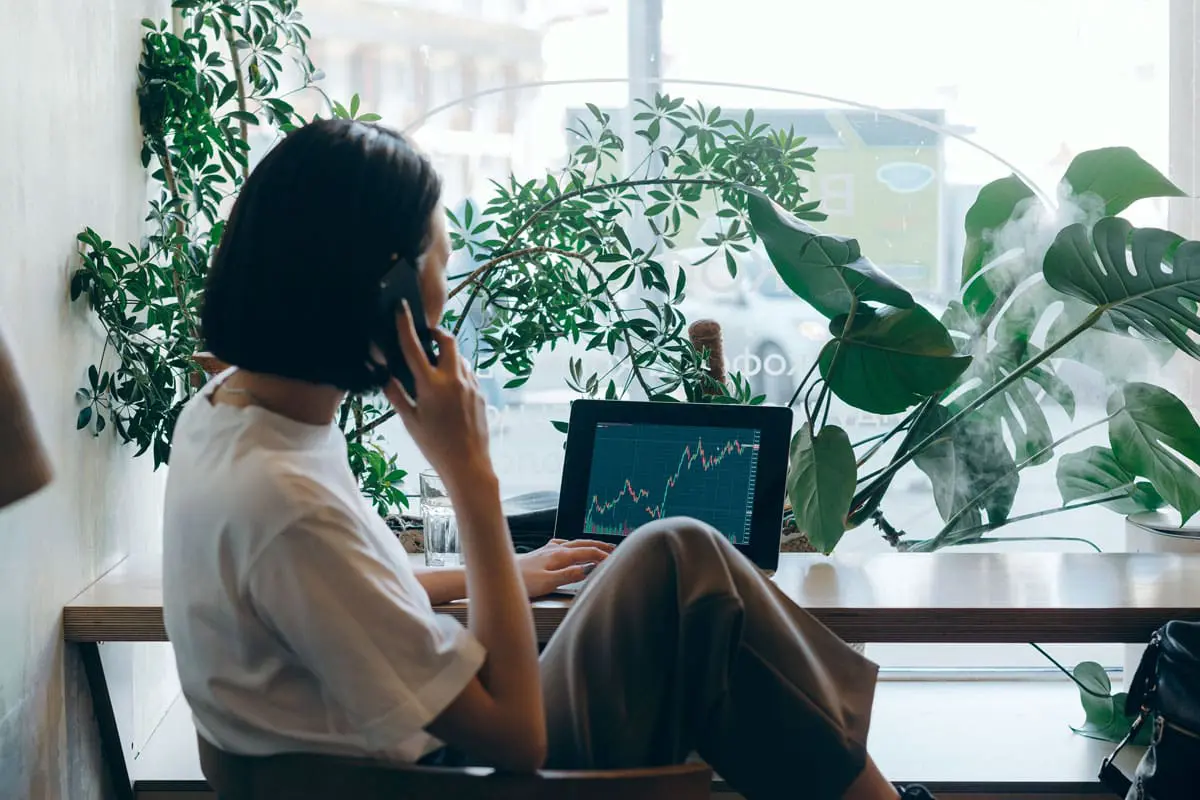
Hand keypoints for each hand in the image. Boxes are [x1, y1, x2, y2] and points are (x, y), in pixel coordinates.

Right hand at [381, 304, 493, 487]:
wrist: (468, 464)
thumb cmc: (434, 446)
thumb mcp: (409, 421)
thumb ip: (396, 394)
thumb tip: (383, 374)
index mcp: (431, 384)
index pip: (413, 347)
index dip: (405, 324)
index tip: (401, 307)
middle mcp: (454, 379)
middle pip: (448, 340)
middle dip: (437, 333)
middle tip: (427, 337)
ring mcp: (471, 385)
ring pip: (460, 358)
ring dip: (448, 356)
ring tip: (436, 369)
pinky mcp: (481, 393)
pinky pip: (468, 373)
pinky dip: (457, 372)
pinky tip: (449, 389)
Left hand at [518, 539, 614, 597]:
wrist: (499, 573)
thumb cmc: (522, 581)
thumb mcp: (547, 582)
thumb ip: (568, 575)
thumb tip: (588, 569)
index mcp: (560, 555)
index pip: (587, 553)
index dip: (603, 556)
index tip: (616, 560)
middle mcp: (555, 549)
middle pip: (583, 545)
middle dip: (599, 546)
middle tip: (615, 549)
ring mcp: (548, 549)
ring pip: (574, 543)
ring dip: (588, 544)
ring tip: (599, 546)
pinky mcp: (541, 552)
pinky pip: (562, 544)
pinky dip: (572, 544)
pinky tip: (569, 546)